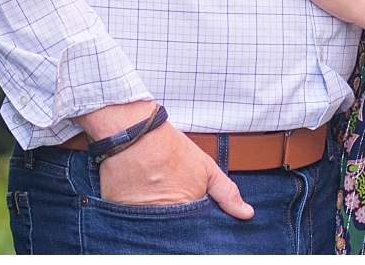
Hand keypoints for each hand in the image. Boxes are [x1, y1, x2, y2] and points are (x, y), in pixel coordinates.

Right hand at [96, 120, 253, 218]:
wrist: (133, 131)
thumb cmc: (170, 149)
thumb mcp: (206, 168)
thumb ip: (227, 193)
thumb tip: (247, 214)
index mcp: (185, 213)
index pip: (195, 233)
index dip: (195, 225)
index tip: (192, 213)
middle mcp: (161, 220)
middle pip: (172, 233)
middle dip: (176, 225)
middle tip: (172, 202)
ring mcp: (138, 218)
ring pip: (150, 229)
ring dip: (155, 218)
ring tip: (154, 196)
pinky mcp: (117, 211)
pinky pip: (128, 221)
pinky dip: (134, 213)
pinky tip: (137, 196)